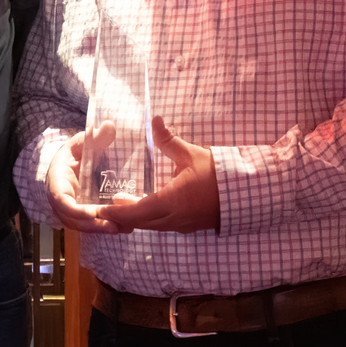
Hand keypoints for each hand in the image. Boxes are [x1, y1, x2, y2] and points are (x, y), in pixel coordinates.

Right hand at [44, 122, 130, 233]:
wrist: (65, 165)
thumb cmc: (72, 154)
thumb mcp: (80, 143)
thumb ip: (92, 137)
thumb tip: (109, 125)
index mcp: (57, 183)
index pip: (62, 201)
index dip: (76, 209)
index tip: (93, 211)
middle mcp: (62, 202)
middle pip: (75, 220)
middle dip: (94, 225)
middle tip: (115, 226)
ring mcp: (71, 211)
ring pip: (84, 226)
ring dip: (102, 229)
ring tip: (124, 228)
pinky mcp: (82, 215)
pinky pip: (91, 224)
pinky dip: (105, 226)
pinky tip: (124, 226)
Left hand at [90, 115, 220, 232]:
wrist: (247, 193)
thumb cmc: (219, 174)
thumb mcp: (191, 154)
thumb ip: (168, 140)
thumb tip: (154, 120)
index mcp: (170, 202)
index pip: (135, 212)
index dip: (115, 211)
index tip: (99, 209)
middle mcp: (173, 219)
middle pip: (140, 223)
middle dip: (121, 216)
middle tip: (105, 207)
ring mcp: (182, 225)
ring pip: (151, 226)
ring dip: (135, 218)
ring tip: (123, 205)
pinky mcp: (189, 226)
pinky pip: (163, 226)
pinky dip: (150, 220)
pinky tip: (147, 208)